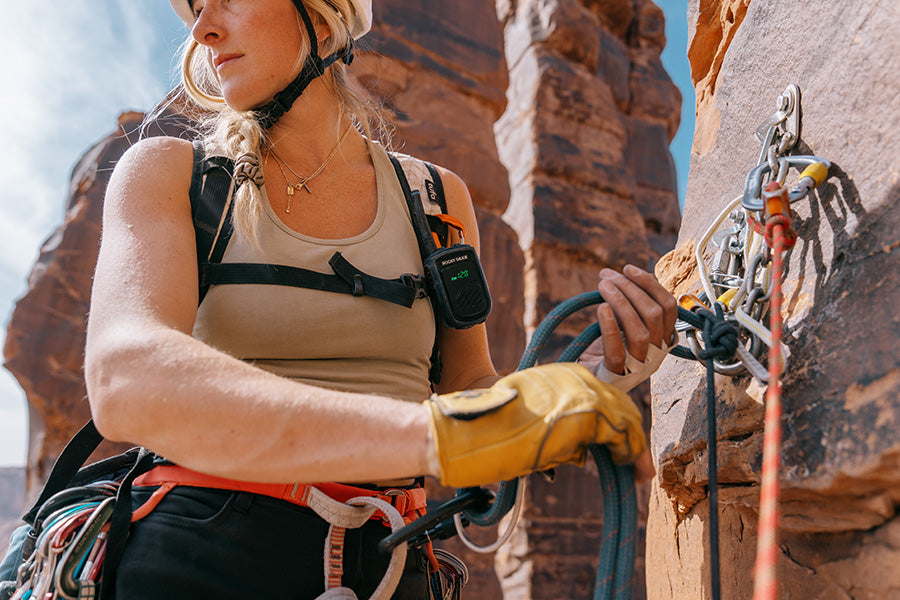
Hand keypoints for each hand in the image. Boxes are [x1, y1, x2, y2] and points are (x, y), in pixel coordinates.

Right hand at [424, 363, 645, 487]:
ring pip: (625, 415)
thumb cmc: (492, 432)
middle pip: (618, 403)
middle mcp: (572, 377)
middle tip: (640, 465)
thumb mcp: (533, 422)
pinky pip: (621, 431)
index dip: (618, 423)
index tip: (625, 448)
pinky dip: (632, 451)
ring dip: (634, 446)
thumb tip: (584, 452)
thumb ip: (560, 428)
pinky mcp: (585, 411)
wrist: (471, 429)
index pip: (603, 396)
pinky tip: (634, 466)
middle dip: (631, 435)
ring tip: (639, 470)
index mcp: (558, 376)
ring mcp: (579, 391)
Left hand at [579, 264, 677, 377]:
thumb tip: (634, 277)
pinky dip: (610, 327)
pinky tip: (601, 308)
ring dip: (621, 302)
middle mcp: (657, 355)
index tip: (627, 268)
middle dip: (630, 288)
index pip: (669, 307)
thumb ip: (632, 306)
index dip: (650, 284)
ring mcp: (639, 367)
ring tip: (602, 286)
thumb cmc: (603, 351)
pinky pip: (617, 351)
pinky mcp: (617, 376)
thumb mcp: (622, 325)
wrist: (583, 385)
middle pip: (654, 314)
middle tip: (606, 276)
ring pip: (640, 331)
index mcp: (662, 340)